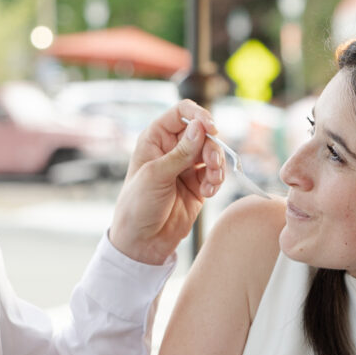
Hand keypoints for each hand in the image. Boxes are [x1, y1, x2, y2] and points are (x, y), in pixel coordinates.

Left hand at [108, 100, 224, 264]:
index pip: (181, 113)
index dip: (199, 115)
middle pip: (203, 133)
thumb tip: (201, 126)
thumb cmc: (138, 205)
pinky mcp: (197, 184)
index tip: (212, 128)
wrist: (143, 241)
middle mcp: (172, 148)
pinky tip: (208, 193)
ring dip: (217, 165)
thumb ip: (181, 152)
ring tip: (212, 182)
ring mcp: (185, 166)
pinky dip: (216, 180)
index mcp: (155, 138)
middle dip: (212, 147)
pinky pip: (215, 173)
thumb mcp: (156, 175)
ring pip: (212, 152)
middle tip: (212, 164)